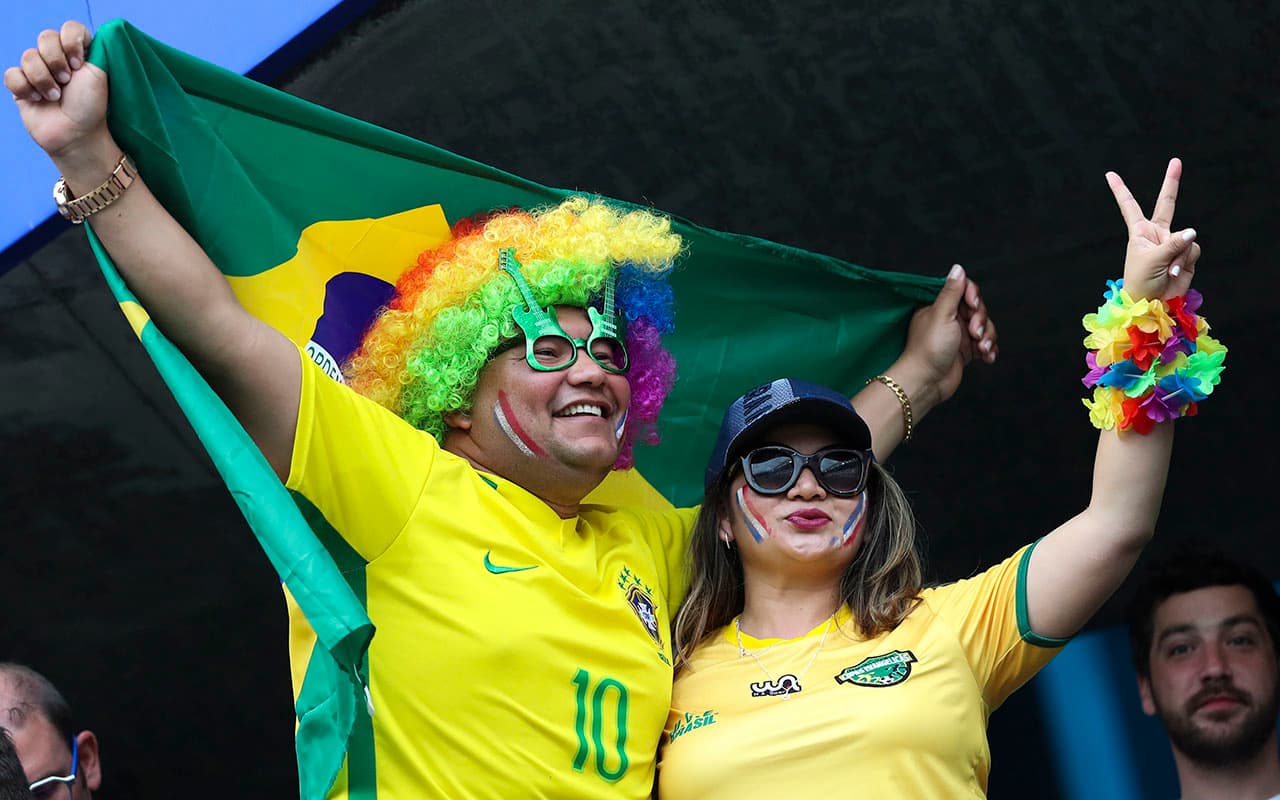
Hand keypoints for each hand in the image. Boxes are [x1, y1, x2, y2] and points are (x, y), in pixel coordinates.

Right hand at [4, 21, 107, 157]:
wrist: (76, 135)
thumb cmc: (91, 108)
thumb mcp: (99, 74)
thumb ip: (93, 50)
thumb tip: (85, 36)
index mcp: (79, 54)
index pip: (70, 28)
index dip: (71, 42)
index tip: (78, 63)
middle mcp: (58, 59)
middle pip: (45, 37)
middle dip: (55, 61)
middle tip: (66, 81)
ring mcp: (38, 71)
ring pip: (28, 56)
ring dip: (43, 79)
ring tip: (55, 97)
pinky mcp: (22, 86)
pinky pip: (12, 74)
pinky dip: (26, 88)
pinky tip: (37, 100)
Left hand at [900, 264, 996, 405]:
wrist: (927, 382)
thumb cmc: (929, 348)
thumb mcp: (942, 315)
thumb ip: (952, 292)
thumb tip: (958, 268)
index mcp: (940, 307)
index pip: (964, 291)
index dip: (973, 296)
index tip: (972, 305)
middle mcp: (950, 319)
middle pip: (978, 309)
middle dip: (982, 321)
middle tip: (974, 333)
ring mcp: (959, 336)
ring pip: (985, 328)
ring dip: (988, 337)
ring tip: (982, 349)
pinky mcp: (966, 352)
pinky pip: (985, 345)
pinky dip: (989, 350)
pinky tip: (987, 357)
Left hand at [1106, 157, 1201, 300]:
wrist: (1153, 303)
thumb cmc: (1141, 281)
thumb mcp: (1151, 260)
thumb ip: (1172, 243)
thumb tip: (1191, 231)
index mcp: (1139, 232)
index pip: (1129, 206)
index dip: (1121, 190)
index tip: (1109, 175)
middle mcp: (1157, 233)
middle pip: (1166, 203)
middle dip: (1172, 183)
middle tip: (1176, 161)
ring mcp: (1173, 242)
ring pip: (1185, 237)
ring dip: (1178, 255)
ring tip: (1167, 269)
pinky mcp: (1186, 254)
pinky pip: (1193, 249)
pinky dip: (1185, 261)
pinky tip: (1176, 272)